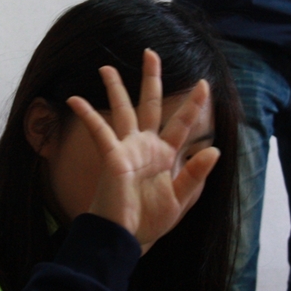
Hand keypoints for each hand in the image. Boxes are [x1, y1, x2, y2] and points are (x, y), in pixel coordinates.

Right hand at [66, 49, 221, 252]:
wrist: (127, 238)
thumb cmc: (152, 221)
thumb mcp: (181, 199)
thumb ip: (196, 175)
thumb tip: (215, 149)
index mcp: (166, 154)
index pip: (182, 122)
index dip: (194, 104)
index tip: (204, 83)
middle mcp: (146, 146)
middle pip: (150, 104)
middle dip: (151, 78)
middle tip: (150, 53)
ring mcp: (128, 149)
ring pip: (122, 110)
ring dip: (115, 88)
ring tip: (106, 68)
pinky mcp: (112, 157)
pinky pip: (99, 131)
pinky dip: (88, 114)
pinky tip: (76, 99)